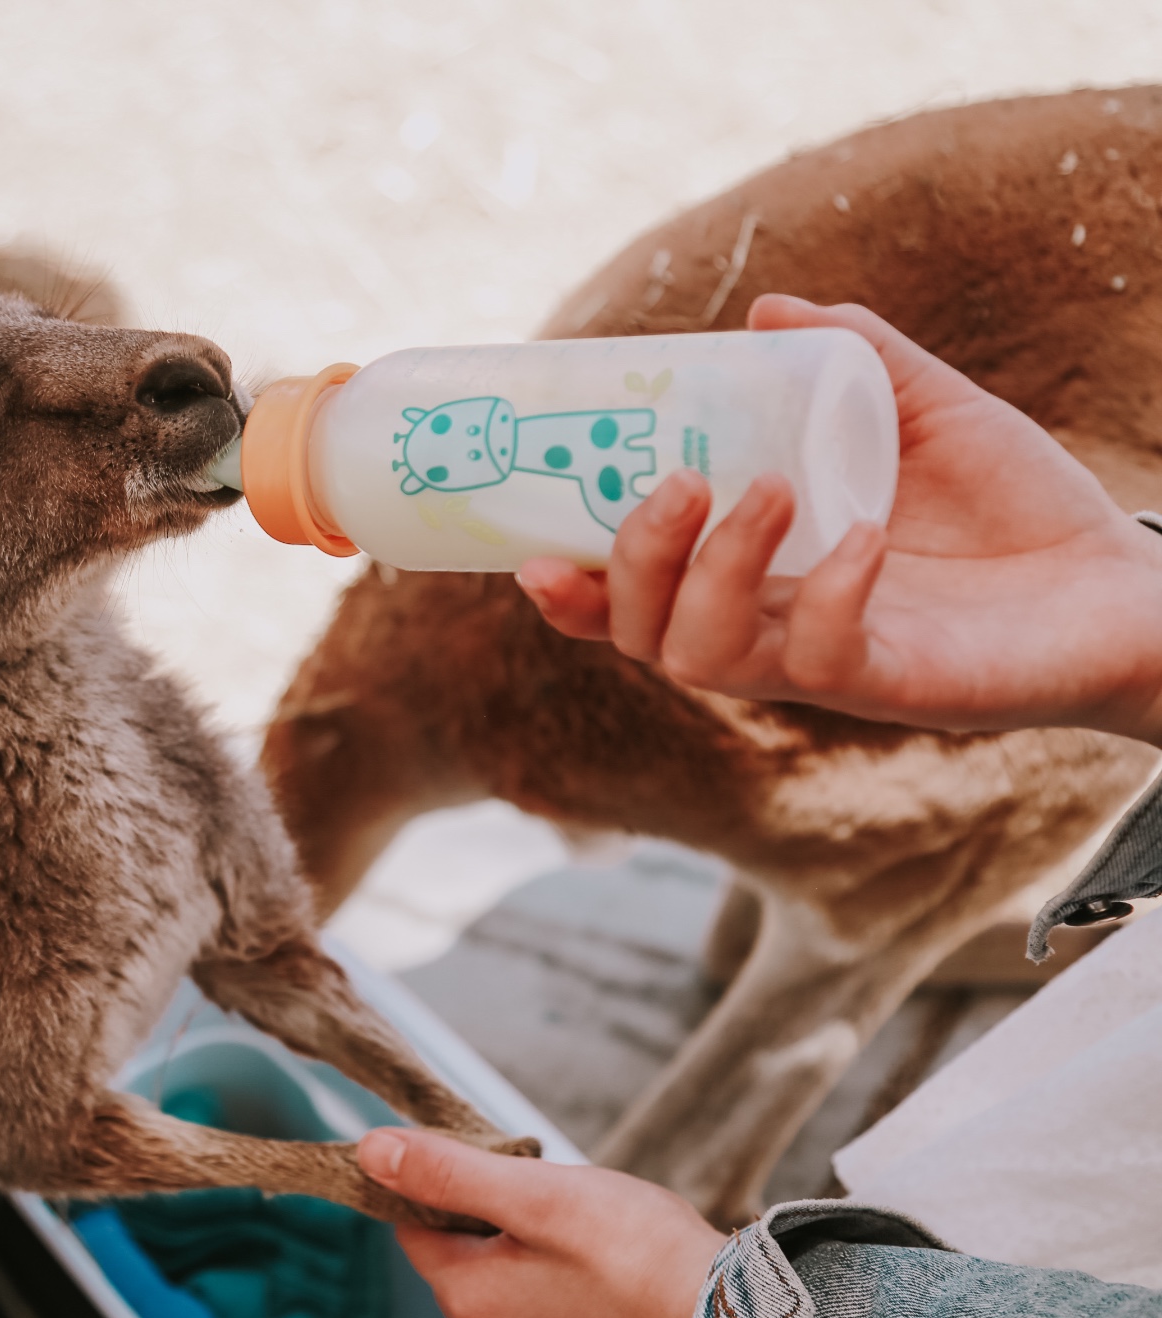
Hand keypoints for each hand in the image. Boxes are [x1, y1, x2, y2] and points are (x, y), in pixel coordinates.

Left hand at [358, 1128, 723, 1317]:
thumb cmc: (639, 1255)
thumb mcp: (535, 1194)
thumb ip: (449, 1174)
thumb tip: (371, 1152)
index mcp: (468, 1295)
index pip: (411, 1223)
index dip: (435, 1178)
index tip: (482, 1153)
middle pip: (456, 1251)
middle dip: (487, 1208)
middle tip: (547, 1185)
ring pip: (501, 1275)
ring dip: (526, 1239)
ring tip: (585, 1223)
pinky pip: (541, 1302)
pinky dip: (557, 1272)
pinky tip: (601, 1260)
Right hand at [515, 295, 1161, 740]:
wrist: (1129, 585)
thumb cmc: (1019, 509)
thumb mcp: (928, 412)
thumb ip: (852, 362)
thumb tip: (768, 314)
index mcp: (759, 576)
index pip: (634, 603)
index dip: (571, 588)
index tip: (532, 551)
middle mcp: (773, 630)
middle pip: (643, 632)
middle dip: (632, 560)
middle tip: (678, 483)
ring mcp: (826, 664)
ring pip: (703, 657)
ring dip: (713, 572)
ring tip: (767, 490)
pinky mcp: (890, 686)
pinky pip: (822, 660)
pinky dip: (828, 593)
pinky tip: (868, 536)